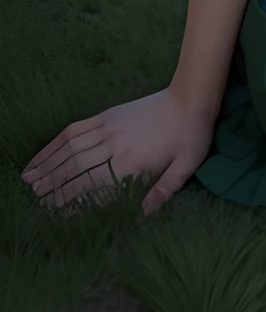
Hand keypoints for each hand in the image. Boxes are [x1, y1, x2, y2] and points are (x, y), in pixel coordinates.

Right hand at [21, 87, 215, 214]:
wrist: (191, 97)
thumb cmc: (191, 135)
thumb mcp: (185, 167)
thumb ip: (163, 192)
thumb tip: (143, 214)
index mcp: (132, 163)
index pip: (93, 186)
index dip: (71, 199)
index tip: (54, 212)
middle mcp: (115, 145)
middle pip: (75, 167)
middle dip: (52, 183)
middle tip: (33, 197)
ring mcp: (109, 127)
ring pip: (70, 147)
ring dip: (47, 163)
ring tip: (28, 177)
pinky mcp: (108, 114)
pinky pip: (76, 128)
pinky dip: (57, 141)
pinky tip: (45, 152)